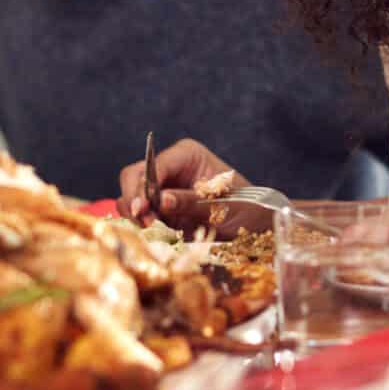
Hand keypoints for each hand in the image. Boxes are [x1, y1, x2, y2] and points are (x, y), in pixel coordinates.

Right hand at [116, 138, 251, 230]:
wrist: (255, 225)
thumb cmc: (245, 206)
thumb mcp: (220, 204)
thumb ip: (189, 202)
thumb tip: (160, 201)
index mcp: (185, 155)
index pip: (154, 166)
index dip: (143, 186)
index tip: (141, 208)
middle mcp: (170, 168)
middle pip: (134, 177)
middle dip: (135, 199)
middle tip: (143, 222)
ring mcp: (163, 189)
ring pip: (133, 196)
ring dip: (136, 214)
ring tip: (150, 230)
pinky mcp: (161, 211)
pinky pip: (141, 215)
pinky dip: (141, 225)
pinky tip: (151, 234)